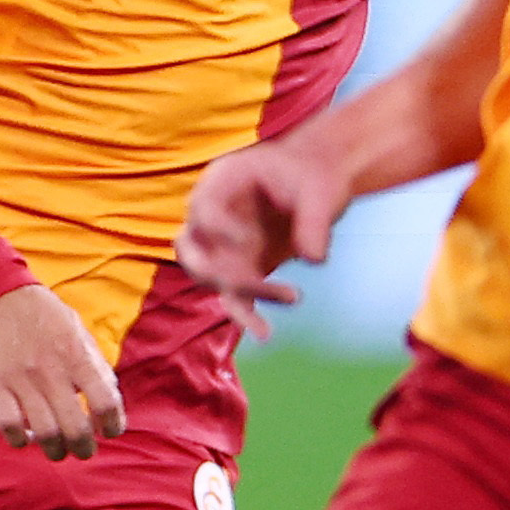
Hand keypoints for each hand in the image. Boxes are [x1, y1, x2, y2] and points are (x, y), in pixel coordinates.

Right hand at [0, 281, 122, 459]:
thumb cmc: (39, 312)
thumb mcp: (75, 329)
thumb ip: (94, 362)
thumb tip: (110, 397)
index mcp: (76, 355)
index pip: (106, 402)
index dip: (112, 425)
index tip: (109, 431)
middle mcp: (51, 370)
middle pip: (76, 428)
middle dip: (83, 448)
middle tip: (82, 450)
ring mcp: (20, 378)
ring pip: (44, 433)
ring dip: (54, 449)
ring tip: (55, 449)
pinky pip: (8, 425)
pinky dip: (18, 440)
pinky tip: (22, 437)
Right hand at [178, 129, 353, 338]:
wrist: (318, 184)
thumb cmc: (312, 176)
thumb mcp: (318, 190)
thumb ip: (314, 221)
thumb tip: (313, 259)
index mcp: (220, 184)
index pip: (202, 210)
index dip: (216, 229)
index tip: (243, 240)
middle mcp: (211, 218)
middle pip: (191, 250)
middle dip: (214, 270)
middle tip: (245, 281)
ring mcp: (222, 246)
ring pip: (212, 280)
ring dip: (242, 295)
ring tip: (290, 297)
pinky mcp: (239, 269)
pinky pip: (234, 298)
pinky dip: (247, 316)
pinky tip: (265, 333)